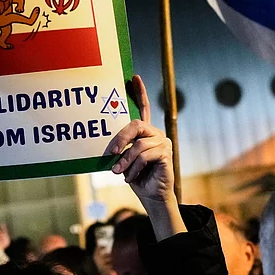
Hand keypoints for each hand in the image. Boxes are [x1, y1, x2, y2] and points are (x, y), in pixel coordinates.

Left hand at [106, 75, 174, 202]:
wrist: (151, 197)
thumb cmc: (135, 177)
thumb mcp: (123, 160)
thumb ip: (119, 149)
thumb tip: (107, 146)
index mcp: (145, 133)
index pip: (143, 108)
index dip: (140, 92)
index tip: (133, 77)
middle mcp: (156, 134)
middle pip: (136, 125)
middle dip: (119, 139)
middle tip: (110, 154)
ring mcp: (163, 143)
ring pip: (138, 146)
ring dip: (125, 162)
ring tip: (118, 173)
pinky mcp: (166, 154)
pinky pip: (145, 156)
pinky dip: (134, 168)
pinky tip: (131, 177)